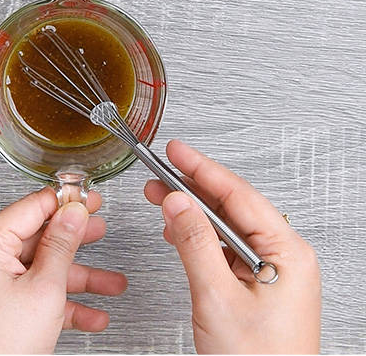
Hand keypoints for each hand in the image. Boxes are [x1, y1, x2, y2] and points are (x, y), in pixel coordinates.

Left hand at [0, 187, 126, 353]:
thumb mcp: (44, 288)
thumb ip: (62, 246)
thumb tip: (73, 213)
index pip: (30, 208)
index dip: (65, 202)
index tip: (88, 198)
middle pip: (36, 239)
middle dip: (76, 243)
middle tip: (99, 228)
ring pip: (39, 270)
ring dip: (78, 279)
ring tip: (111, 282)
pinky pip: (30, 294)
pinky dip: (60, 303)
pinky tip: (92, 314)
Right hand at [144, 140, 320, 353]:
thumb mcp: (217, 296)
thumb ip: (194, 244)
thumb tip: (177, 203)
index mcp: (288, 253)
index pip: (239, 196)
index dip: (203, 170)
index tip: (177, 152)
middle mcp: (285, 259)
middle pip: (235, 207)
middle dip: (193, 188)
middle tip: (160, 171)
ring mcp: (273, 273)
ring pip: (228, 228)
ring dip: (193, 213)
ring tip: (160, 198)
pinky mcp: (259, 288)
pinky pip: (228, 250)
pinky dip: (200, 238)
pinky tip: (180, 232)